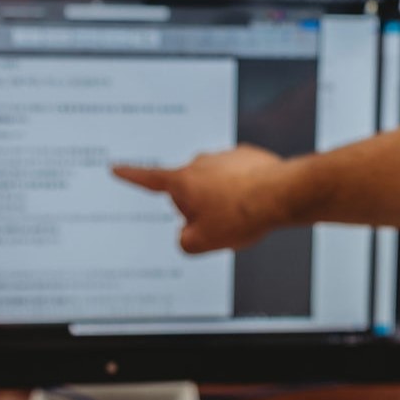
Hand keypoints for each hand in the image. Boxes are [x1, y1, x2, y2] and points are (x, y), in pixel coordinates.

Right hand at [113, 146, 298, 253]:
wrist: (283, 194)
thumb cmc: (241, 216)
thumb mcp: (202, 243)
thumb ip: (184, 242)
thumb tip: (189, 234)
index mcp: (182, 181)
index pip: (149, 180)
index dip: (130, 176)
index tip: (116, 168)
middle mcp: (200, 163)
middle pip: (190, 192)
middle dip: (200, 208)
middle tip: (221, 223)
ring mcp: (225, 156)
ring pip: (216, 185)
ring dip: (224, 199)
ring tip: (244, 214)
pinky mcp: (248, 156)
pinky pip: (239, 177)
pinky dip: (245, 190)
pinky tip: (258, 201)